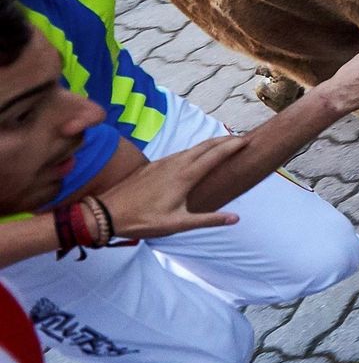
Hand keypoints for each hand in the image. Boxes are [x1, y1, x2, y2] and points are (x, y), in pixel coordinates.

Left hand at [98, 136, 246, 237]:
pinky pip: (180, 152)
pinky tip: (194, 155)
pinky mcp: (153, 165)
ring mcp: (163, 162)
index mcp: (185, 176)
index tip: (248, 140)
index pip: (216, 155)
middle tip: (240, 138)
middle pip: (206, 145)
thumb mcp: (177, 224)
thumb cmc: (142, 220)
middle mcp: (176, 163)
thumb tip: (236, 218)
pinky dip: (195, 149)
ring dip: (210, 143)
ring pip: (192, 147)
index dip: (233, 146)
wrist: (106, 212)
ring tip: (222, 143)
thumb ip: (207, 220)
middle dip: (225, 140)